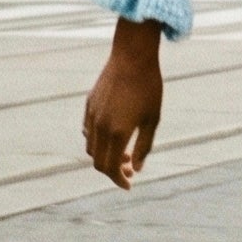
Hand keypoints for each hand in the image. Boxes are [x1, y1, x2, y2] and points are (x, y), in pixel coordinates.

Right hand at [83, 17, 163, 188]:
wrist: (133, 56)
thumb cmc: (148, 87)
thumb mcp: (153, 119)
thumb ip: (144, 147)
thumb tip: (136, 169)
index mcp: (117, 132)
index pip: (110, 168)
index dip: (118, 180)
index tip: (129, 185)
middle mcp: (100, 126)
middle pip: (98, 161)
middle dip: (113, 171)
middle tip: (130, 170)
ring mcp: (91, 115)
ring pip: (91, 147)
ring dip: (105, 155)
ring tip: (125, 152)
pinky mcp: (89, 104)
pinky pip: (88, 130)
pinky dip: (98, 141)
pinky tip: (113, 136)